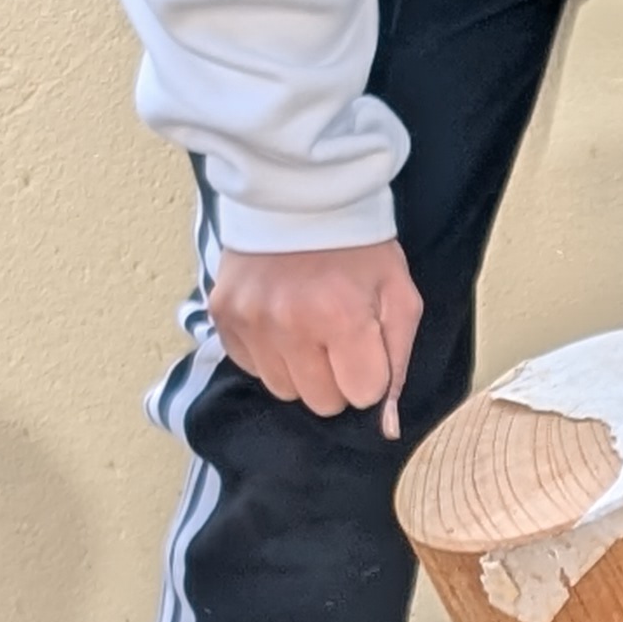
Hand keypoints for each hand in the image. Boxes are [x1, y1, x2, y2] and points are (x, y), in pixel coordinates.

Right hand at [210, 239, 423, 426]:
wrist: (300, 195)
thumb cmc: (359, 248)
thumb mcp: (400, 295)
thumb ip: (398, 362)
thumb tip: (387, 427)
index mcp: (341, 317)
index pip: (361, 394)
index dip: (369, 372)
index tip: (365, 343)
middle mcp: (289, 325)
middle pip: (321, 401)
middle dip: (337, 377)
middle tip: (337, 336)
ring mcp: (250, 321)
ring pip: (283, 390)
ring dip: (301, 368)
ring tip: (308, 326)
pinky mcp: (222, 315)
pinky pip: (251, 367)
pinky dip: (269, 353)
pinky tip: (281, 319)